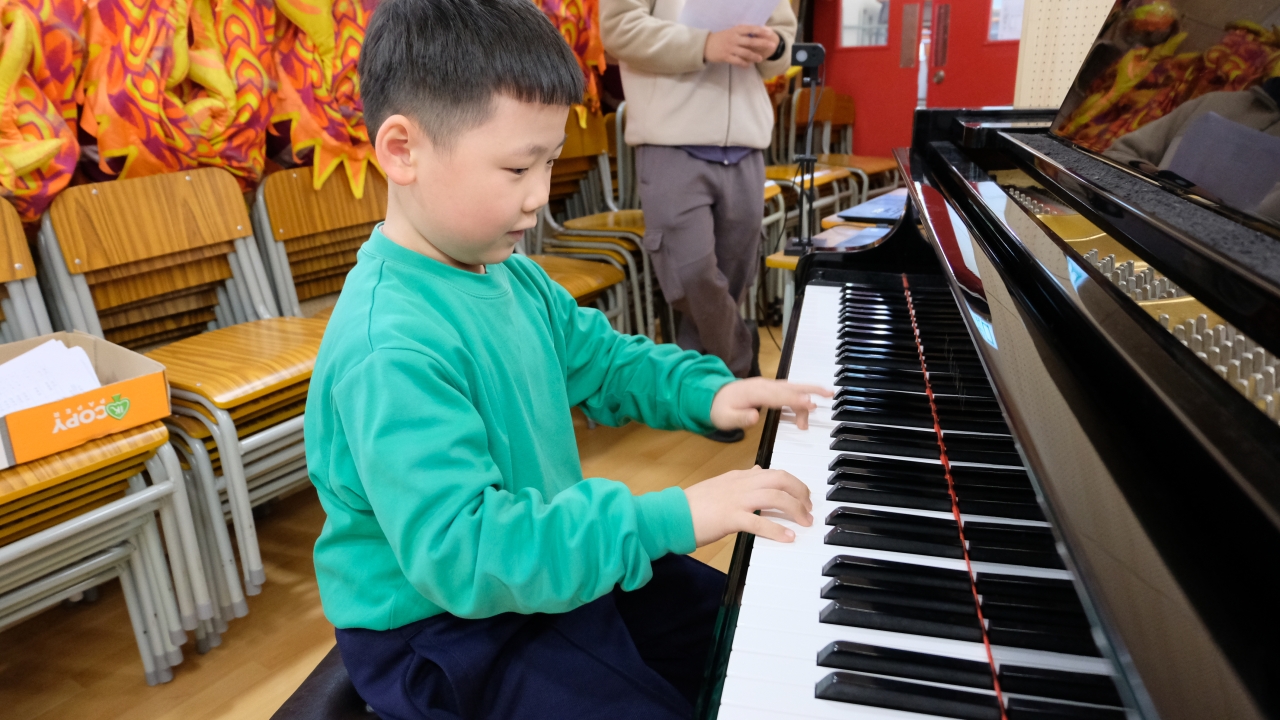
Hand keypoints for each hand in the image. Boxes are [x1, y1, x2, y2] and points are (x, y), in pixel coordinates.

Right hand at [685, 466, 812, 544]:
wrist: (672, 514)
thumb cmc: (695, 504)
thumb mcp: (720, 484)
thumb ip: (741, 477)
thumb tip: (758, 470)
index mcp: (739, 476)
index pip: (775, 472)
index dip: (794, 484)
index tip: (804, 496)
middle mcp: (741, 484)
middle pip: (781, 480)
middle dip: (801, 493)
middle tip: (809, 509)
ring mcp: (736, 500)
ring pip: (775, 497)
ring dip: (795, 510)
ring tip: (805, 522)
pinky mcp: (730, 518)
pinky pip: (759, 521)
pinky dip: (777, 530)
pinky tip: (788, 537)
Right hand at [704, 25, 779, 66]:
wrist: (706, 45)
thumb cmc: (721, 38)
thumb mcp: (731, 32)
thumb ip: (742, 33)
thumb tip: (757, 34)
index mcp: (736, 30)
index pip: (751, 29)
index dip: (761, 31)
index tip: (770, 33)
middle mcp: (734, 38)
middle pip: (751, 41)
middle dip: (762, 43)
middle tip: (772, 45)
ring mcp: (730, 48)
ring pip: (745, 52)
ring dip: (754, 56)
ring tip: (760, 59)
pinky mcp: (726, 57)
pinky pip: (738, 61)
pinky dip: (744, 63)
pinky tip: (748, 65)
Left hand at [710, 377, 832, 430]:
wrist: (712, 396)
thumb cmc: (720, 408)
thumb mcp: (724, 418)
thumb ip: (740, 419)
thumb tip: (755, 417)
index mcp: (754, 392)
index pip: (777, 396)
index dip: (794, 399)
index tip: (810, 403)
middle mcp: (764, 386)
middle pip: (790, 387)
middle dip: (810, 389)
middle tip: (829, 393)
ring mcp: (768, 386)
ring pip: (791, 389)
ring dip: (806, 397)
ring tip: (817, 410)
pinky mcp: (770, 390)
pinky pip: (788, 392)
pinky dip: (800, 398)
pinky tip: (809, 406)